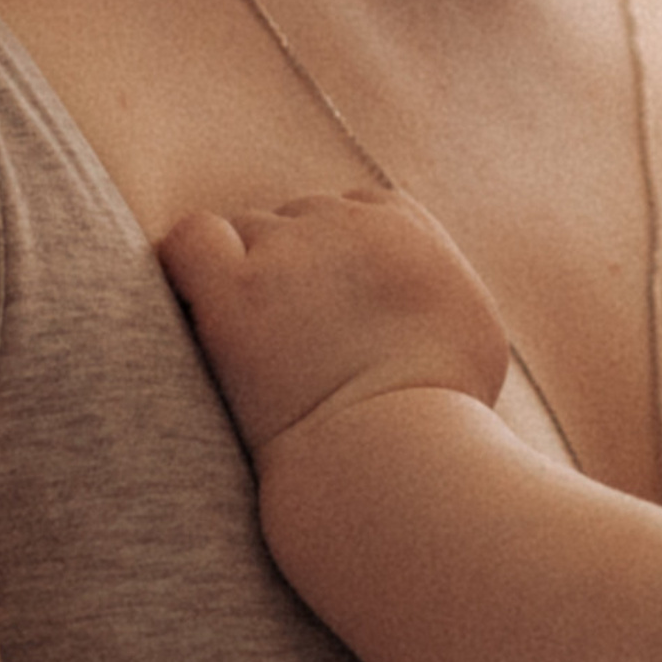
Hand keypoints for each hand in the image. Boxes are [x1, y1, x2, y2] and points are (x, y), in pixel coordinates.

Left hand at [160, 185, 510, 455]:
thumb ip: (440, 295)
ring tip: (252, 353)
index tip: (328, 313)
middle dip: (289, 271)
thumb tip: (419, 307)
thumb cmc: (443, 417)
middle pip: (296, 218)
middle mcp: (348, 223)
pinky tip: (196, 315)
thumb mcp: (474, 338)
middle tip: (288, 344)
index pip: (354, 209)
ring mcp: (291, 250)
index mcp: (406, 228)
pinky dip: (187, 269)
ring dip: (244, 279)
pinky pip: (190, 240)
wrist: (398, 451)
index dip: (334, 258)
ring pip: (245, 233)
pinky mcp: (237, 287)